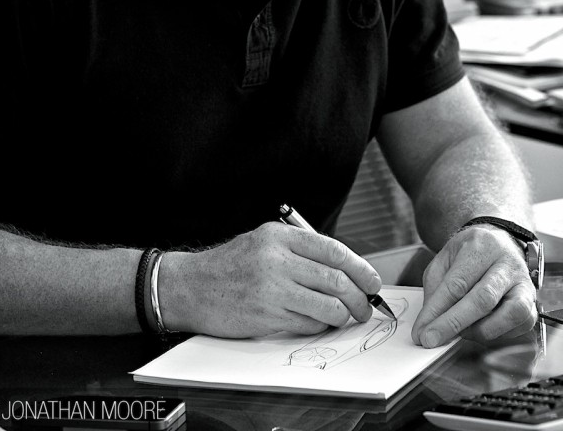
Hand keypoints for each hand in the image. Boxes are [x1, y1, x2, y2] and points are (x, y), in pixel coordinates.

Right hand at [159, 222, 382, 337]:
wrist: (189, 287)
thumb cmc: (229, 266)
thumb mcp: (263, 242)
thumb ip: (300, 250)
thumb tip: (344, 269)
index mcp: (280, 237)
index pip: (334, 250)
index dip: (361, 268)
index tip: (373, 281)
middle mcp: (277, 260)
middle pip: (336, 279)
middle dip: (359, 296)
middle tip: (366, 306)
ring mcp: (271, 289)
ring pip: (327, 305)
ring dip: (344, 315)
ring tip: (347, 317)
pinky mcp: (266, 315)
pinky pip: (307, 323)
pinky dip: (320, 325)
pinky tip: (318, 323)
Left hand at [412, 224, 537, 347]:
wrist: (499, 243)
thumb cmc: (469, 254)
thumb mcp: (444, 261)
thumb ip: (435, 291)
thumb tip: (428, 325)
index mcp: (481, 246)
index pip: (458, 283)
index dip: (438, 311)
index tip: (422, 332)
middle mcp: (507, 263)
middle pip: (483, 298)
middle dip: (454, 324)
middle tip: (432, 339)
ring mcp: (524, 282)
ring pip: (510, 313)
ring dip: (481, 330)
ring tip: (462, 332)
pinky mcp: (533, 301)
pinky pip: (521, 324)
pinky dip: (500, 334)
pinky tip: (483, 329)